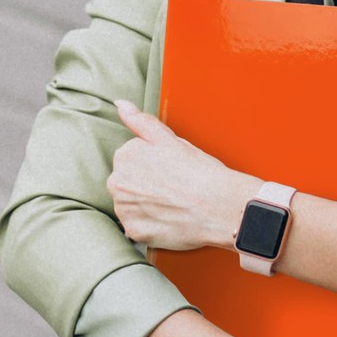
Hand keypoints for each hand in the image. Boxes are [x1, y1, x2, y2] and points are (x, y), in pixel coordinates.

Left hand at [107, 100, 259, 248]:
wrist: (219, 206)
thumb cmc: (200, 171)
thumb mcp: (171, 139)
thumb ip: (141, 122)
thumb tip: (120, 105)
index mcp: (126, 155)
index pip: (132, 159)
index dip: (155, 164)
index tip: (172, 170)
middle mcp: (117, 182)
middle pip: (127, 182)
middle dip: (146, 184)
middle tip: (175, 187)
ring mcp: (124, 209)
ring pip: (131, 205)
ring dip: (147, 205)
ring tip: (173, 203)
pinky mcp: (133, 231)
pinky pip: (137, 226)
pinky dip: (151, 224)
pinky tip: (170, 218)